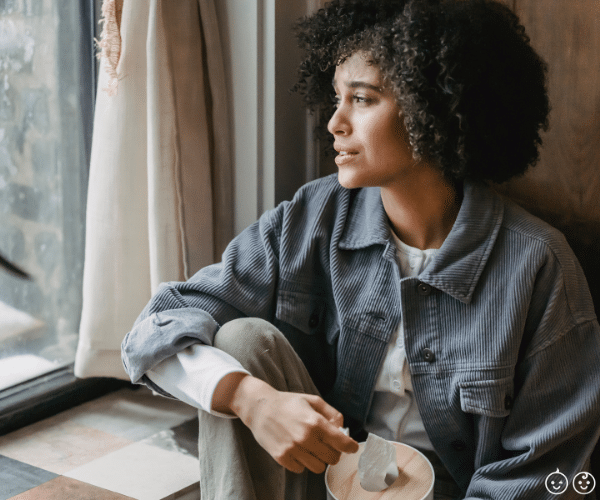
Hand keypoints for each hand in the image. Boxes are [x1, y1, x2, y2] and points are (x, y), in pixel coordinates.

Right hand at [228, 375, 358, 473]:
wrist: (259, 408)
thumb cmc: (287, 402)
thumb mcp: (312, 400)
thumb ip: (331, 413)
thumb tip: (342, 428)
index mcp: (315, 422)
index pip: (342, 443)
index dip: (351, 446)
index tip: (352, 447)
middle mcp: (305, 437)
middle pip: (332, 458)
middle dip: (333, 452)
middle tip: (327, 444)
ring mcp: (293, 449)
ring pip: (318, 467)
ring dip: (318, 459)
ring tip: (311, 447)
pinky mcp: (282, 457)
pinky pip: (301, 469)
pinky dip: (302, 462)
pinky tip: (298, 450)